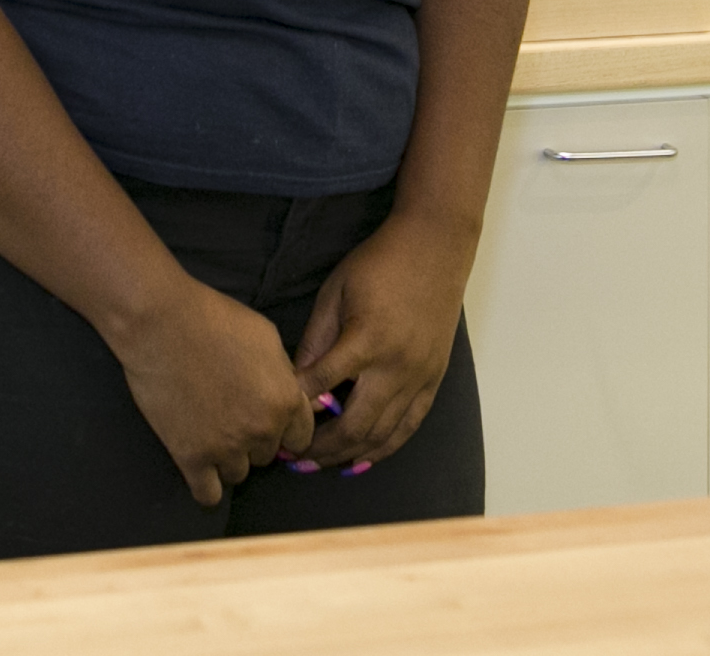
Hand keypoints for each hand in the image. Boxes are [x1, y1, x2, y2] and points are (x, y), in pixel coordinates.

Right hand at [104, 275, 315, 503]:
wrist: (163, 326)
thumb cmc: (216, 320)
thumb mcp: (268, 338)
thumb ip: (283, 375)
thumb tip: (289, 396)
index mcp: (285, 400)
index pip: (300, 437)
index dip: (285, 429)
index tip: (268, 423)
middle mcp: (262, 430)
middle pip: (267, 455)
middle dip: (254, 439)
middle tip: (232, 417)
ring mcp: (226, 448)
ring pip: (239, 474)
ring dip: (230, 458)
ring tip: (212, 434)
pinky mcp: (190, 458)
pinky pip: (208, 495)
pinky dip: (208, 486)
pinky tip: (201, 467)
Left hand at [293, 210, 479, 467]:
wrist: (436, 245)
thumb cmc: (380, 262)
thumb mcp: (336, 291)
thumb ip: (316, 338)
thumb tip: (296, 382)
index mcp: (366, 341)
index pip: (321, 387)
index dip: (294, 408)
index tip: (272, 420)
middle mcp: (395, 366)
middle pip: (352, 426)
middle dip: (318, 448)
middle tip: (291, 457)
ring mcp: (419, 376)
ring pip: (381, 435)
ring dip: (347, 455)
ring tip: (318, 464)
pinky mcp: (434, 379)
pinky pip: (409, 426)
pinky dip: (384, 448)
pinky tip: (361, 461)